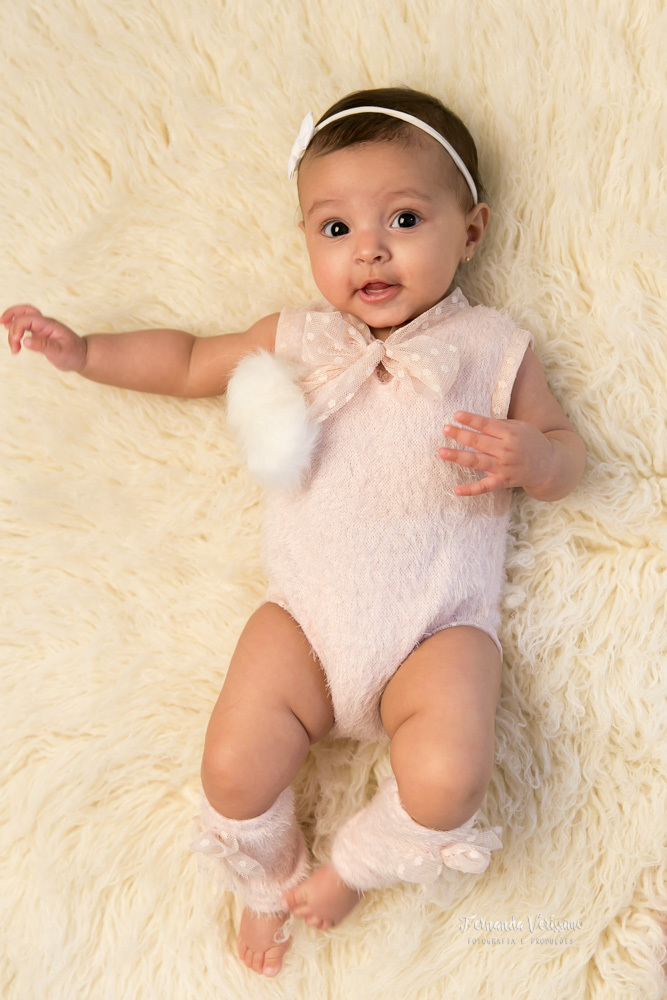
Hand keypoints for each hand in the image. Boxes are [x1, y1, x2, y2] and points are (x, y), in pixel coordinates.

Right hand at [3, 304, 86, 372]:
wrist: (83, 356)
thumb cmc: (74, 354)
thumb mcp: (60, 352)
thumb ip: (43, 346)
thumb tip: (26, 341)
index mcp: (49, 325)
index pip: (28, 318)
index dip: (18, 327)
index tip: (17, 343)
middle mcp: (45, 324)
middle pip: (25, 311)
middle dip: (11, 315)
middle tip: (2, 324)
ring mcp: (42, 328)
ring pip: (23, 319)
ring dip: (13, 327)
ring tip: (13, 347)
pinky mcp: (40, 335)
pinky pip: (25, 327)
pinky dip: (16, 331)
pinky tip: (14, 339)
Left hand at [438, 410, 555, 496]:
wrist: (549, 465)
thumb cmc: (531, 442)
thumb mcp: (520, 427)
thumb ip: (500, 425)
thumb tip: (476, 422)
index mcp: (510, 434)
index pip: (486, 425)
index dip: (471, 420)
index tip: (456, 415)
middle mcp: (506, 450)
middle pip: (478, 442)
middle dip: (460, 435)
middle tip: (445, 429)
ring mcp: (503, 467)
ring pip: (477, 461)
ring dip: (458, 457)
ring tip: (442, 452)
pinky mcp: (503, 482)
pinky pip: (485, 487)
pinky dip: (471, 490)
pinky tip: (456, 490)